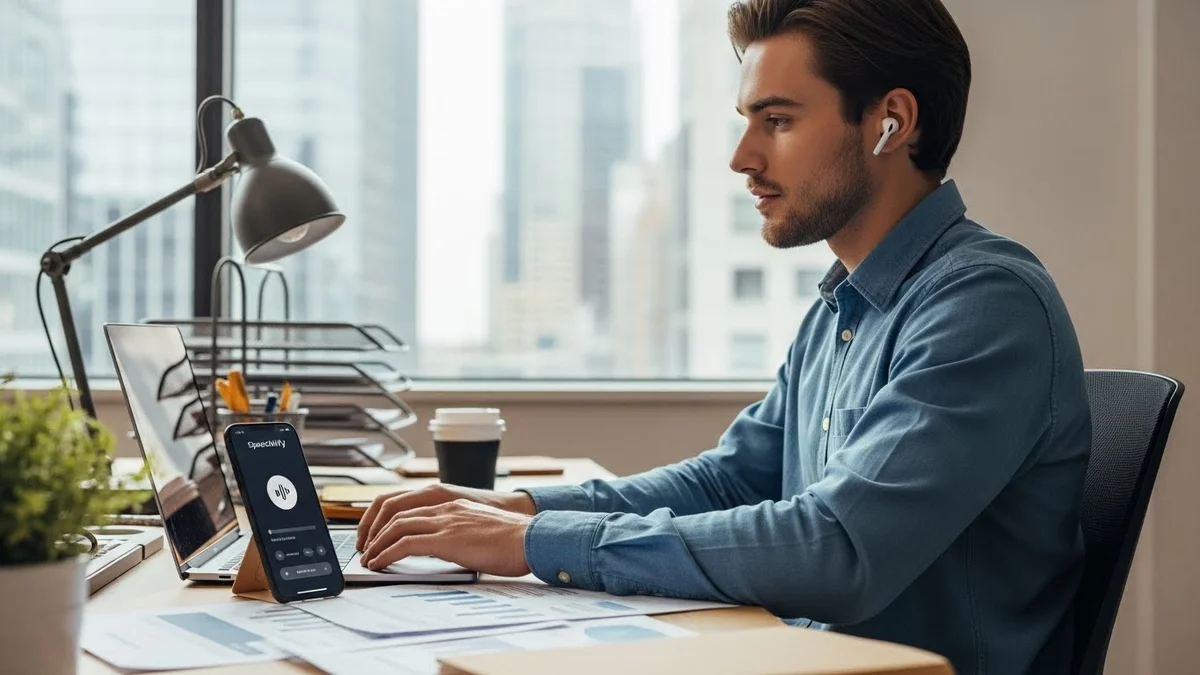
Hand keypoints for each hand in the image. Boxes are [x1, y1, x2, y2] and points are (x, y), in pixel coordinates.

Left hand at [360, 499, 532, 576]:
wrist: (530, 539)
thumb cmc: (513, 540)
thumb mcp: (480, 528)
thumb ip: (459, 531)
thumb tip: (445, 547)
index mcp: (452, 503)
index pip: (407, 504)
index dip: (385, 518)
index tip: (375, 534)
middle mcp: (445, 507)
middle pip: (396, 512)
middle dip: (374, 531)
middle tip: (365, 548)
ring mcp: (445, 521)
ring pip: (396, 526)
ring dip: (376, 544)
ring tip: (368, 559)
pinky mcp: (447, 540)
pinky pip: (406, 544)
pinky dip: (387, 553)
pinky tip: (380, 564)